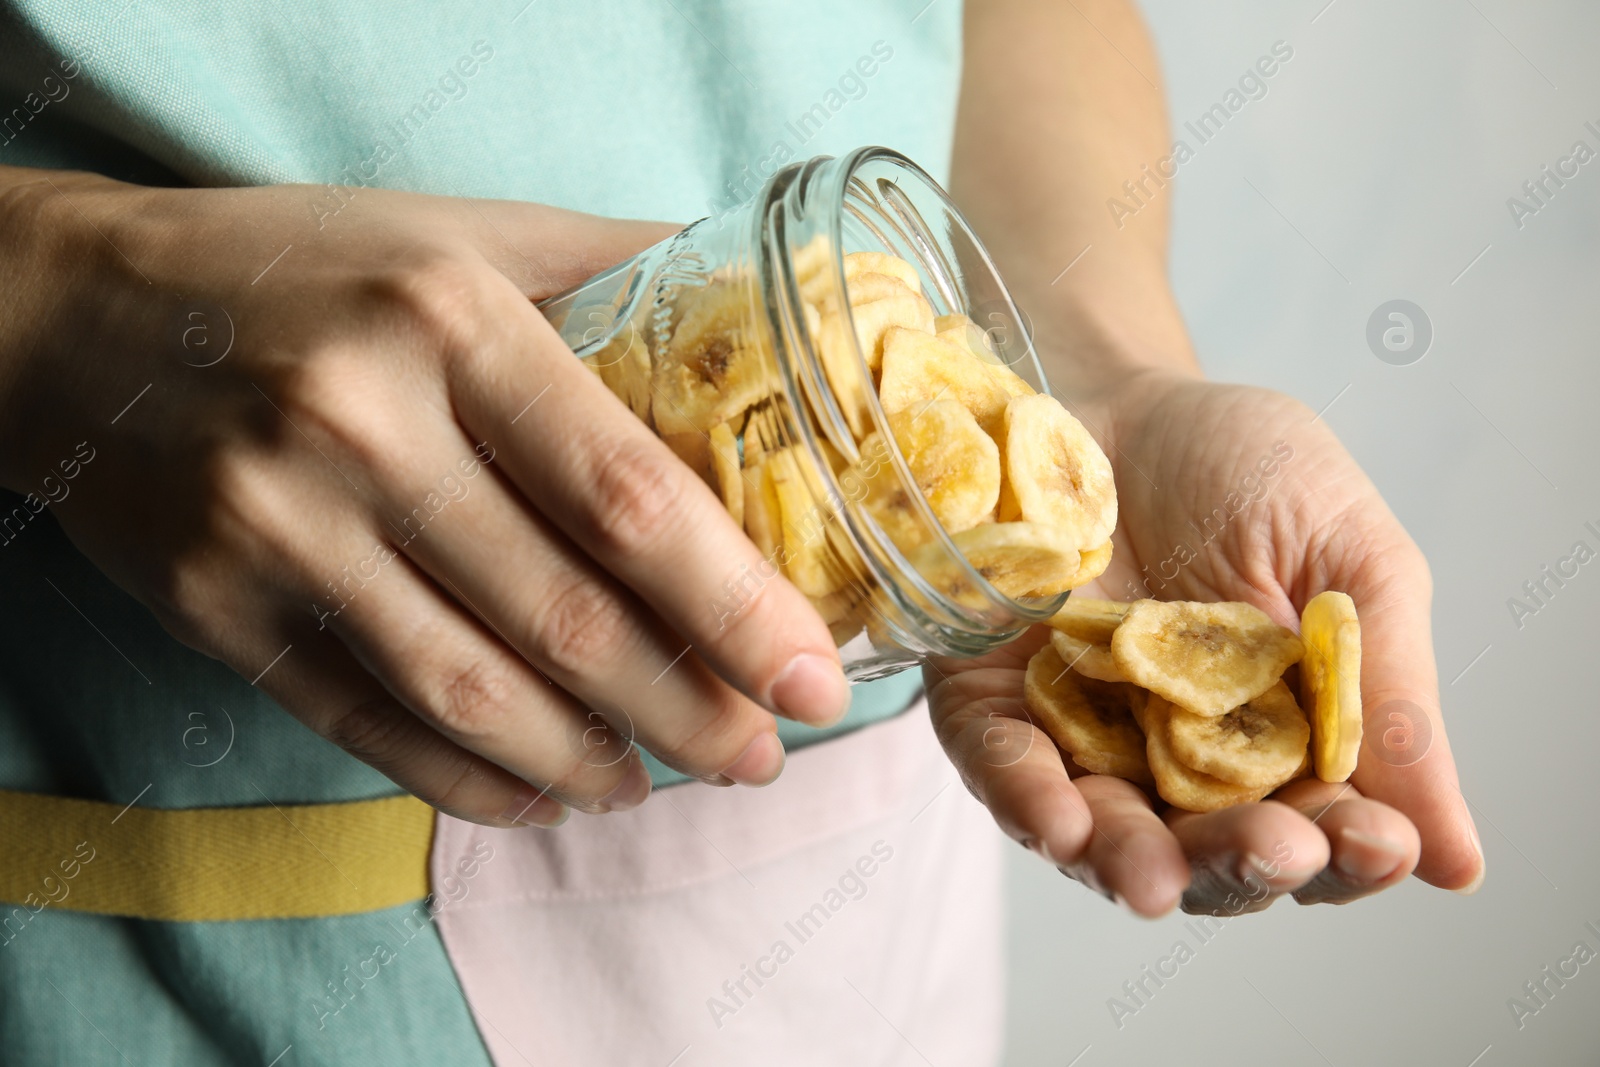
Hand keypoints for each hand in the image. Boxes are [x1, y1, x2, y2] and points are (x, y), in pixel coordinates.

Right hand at [0, 171, 851, 825]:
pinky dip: (470, 780)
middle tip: (761, 754)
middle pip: (564, 617)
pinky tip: (541, 791)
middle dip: (688, 709)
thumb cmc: (301, 268)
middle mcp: (361, 429)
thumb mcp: (460, 232)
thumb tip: (767, 322)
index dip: (735, 603)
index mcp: (449, 322)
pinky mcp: (215, 609)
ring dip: (586, 761)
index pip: (626, 495)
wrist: (73, 315)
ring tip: (658, 780)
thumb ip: (613, 271)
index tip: (812, 671)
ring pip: (470, 694)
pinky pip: (369, 726)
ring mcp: (278, 530)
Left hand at [925, 370, 1482, 914]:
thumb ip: (1390, 700)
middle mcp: (1174, 764)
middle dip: (1241, 864)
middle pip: (1208, 858)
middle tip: (1275, 850)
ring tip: (1154, 878)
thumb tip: (1459, 865)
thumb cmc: (1250, 471)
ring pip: (1101, 833)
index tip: (1374, 841)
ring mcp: (1076, 735)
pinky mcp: (987, 697)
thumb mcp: (1349, 562)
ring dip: (1128, 861)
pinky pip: (998, 762)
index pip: (1321, 835)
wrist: (1119, 392)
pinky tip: (1060, 821)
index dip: (1350, 853)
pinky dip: (1025, 794)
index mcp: (1278, 746)